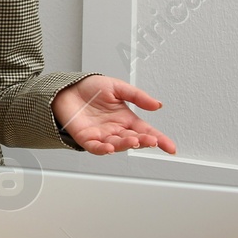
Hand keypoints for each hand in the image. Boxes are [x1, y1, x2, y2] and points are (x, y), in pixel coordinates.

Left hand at [53, 75, 176, 155]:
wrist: (67, 89)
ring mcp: (102, 136)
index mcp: (126, 119)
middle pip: (134, 139)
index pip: (146, 131)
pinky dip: (103, 150)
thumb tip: (158, 105)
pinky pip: (96, 148)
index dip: (159, 139)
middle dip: (144, 141)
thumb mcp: (117, 87)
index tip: (170, 147)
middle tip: (152, 140)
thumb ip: (137, 96)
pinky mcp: (86, 139)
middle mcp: (116, 130)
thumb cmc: (89, 89)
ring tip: (134, 141)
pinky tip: (110, 148)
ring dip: (126, 145)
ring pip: (117, 145)